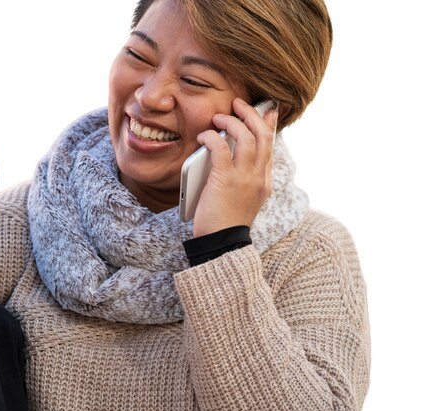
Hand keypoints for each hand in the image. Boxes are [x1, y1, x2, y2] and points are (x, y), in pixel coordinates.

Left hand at [192, 97, 277, 236]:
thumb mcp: (241, 197)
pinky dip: (212, 137)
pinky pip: (220, 148)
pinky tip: (204, 136)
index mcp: (264, 181)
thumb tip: (228, 153)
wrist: (222, 243)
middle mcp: (259, 177)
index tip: (266, 110)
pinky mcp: (225, 180)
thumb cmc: (225, 221)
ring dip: (232, 121)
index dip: (268, 124)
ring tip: (219, 116)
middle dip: (251, 114)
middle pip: (262, 135)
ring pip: (246, 137)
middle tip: (238, 104)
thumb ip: (242, 176)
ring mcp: (244, 178)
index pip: (270, 146)